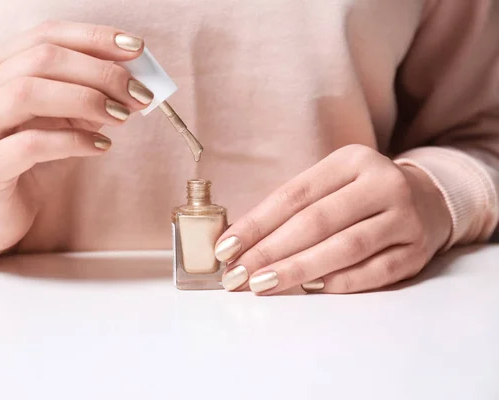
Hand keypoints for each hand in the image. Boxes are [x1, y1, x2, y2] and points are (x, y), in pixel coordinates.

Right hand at [0, 21, 154, 253]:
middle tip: (138, 93)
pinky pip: (29, 145)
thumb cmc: (33, 159)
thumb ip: (91, 94)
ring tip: (121, 116)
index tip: (137, 48)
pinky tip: (101, 147)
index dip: (94, 38)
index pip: (46, 35)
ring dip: (85, 100)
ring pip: (26, 94)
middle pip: (41, 59)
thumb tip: (134, 78)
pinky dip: (72, 142)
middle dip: (99, 72)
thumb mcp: (66, 119)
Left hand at [215, 145, 451, 294]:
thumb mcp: (332, 183)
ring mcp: (404, 217)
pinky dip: (339, 282)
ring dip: (298, 269)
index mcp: (351, 161)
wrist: (427, 199)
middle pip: (317, 222)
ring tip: (263, 284)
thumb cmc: (360, 195)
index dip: (256, 224)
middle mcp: (382, 183)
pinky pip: (374, 272)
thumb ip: (293, 207)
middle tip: (238, 275)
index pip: (294, 195)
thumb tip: (242, 244)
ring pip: (345, 247)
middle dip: (270, 251)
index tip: (226, 249)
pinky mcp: (416, 250)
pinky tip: (310, 289)